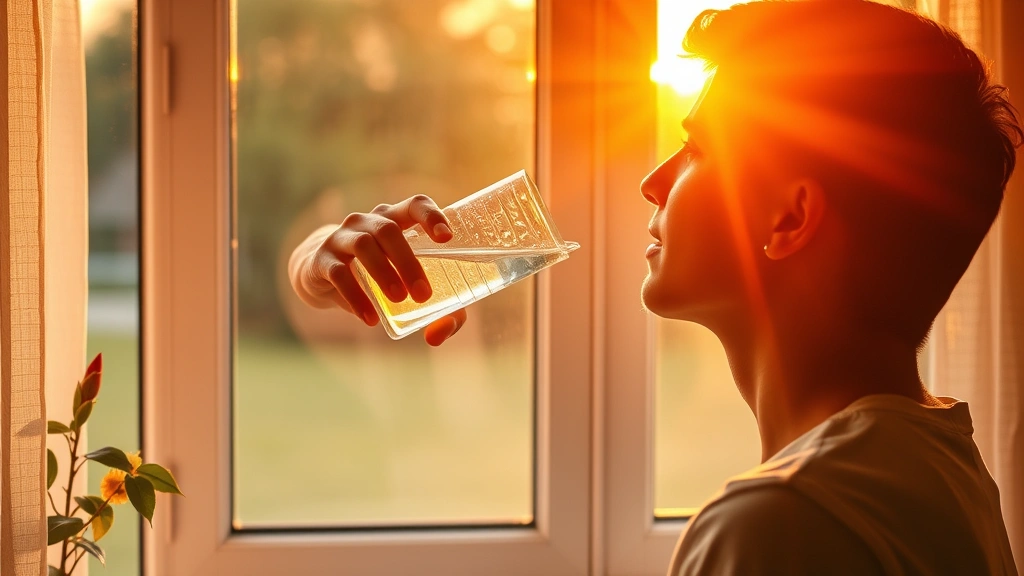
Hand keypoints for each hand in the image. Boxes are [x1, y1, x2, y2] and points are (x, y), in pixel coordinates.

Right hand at [289, 195, 466, 345]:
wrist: (321, 275)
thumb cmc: (377, 275)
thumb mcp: (405, 285)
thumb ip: (435, 310)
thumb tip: (439, 336)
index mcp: (394, 219)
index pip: (415, 205)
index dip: (432, 217)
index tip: (447, 239)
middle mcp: (368, 222)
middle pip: (389, 230)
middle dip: (408, 262)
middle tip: (423, 294)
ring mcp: (342, 237)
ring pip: (364, 245)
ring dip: (383, 273)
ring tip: (399, 300)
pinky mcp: (322, 259)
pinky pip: (339, 273)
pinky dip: (356, 296)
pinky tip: (369, 318)